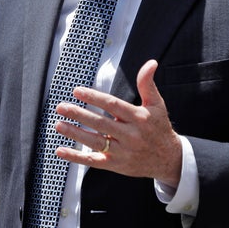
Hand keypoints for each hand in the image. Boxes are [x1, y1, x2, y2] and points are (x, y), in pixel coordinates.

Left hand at [54, 59, 182, 186]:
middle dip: (79, 115)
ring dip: (75, 134)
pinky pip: (93, 161)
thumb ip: (148, 83)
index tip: (77, 91)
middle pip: (101, 124)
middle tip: (61, 107)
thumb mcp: (157, 104)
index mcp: (139, 118)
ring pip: (95, 142)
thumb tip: (150, 63)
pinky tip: (61, 150)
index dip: (94, 98)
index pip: (113, 106)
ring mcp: (122, 152)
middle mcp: (130, 136)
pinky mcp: (115, 165)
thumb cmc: (159, 128)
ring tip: (59, 124)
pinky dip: (76, 157)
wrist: (169, 159)